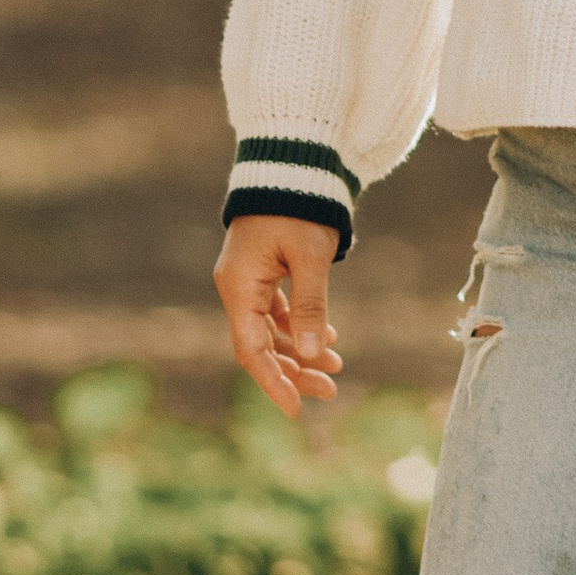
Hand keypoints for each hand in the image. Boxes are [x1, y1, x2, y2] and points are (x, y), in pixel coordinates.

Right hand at [216, 213, 344, 415]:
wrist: (290, 165)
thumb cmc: (299, 206)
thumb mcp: (310, 255)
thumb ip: (310, 304)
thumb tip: (312, 353)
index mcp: (240, 287)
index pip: (251, 350)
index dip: (274, 382)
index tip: (296, 409)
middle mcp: (238, 288)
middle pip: (261, 346)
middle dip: (295, 370)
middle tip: (332, 388)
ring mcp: (249, 281)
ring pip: (270, 332)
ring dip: (300, 351)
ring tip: (337, 367)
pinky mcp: (262, 273)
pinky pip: (277, 312)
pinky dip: (300, 327)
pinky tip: (327, 337)